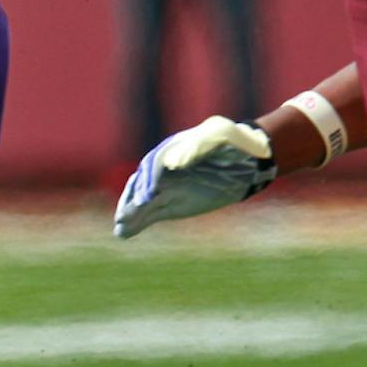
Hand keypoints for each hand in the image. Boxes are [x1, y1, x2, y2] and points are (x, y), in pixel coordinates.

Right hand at [113, 115, 275, 238]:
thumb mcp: (222, 133)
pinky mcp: (170, 205)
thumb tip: (174, 163)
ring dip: (130, 214)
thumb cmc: (233, 142)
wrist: (246, 161)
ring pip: (144, 202)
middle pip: (144, 183)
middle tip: (125, 215)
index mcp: (175, 147)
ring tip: (120, 227)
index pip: (158, 163)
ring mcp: (167, 187)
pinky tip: (123, 233)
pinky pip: (150, 214)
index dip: (151, 178)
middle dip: (134, 198)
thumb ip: (199, 145)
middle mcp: (166, 167)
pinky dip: (137, 223)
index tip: (148, 194)